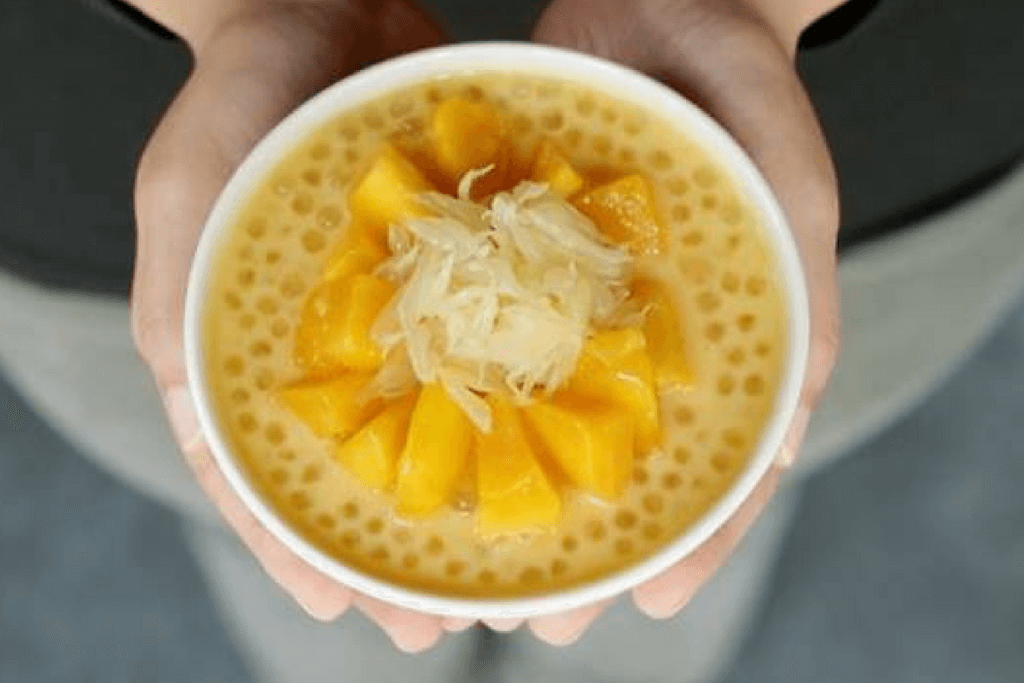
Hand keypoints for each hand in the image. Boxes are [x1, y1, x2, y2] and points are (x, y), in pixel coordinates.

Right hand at [131, 0, 457, 652]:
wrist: (321, 4)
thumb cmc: (241, 98)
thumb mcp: (189, 191)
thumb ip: (182, 305)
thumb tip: (196, 422)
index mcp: (253, 350)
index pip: (270, 477)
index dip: (304, 551)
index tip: (358, 614)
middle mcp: (335, 346)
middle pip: (366, 470)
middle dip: (406, 547)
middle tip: (457, 623)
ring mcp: (405, 314)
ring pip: (441, 427)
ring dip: (474, 495)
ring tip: (519, 564)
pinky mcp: (463, 271)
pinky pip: (496, 349)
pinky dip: (521, 401)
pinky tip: (563, 443)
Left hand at [514, 0, 840, 643]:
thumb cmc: (739, 81)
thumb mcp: (789, 179)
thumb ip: (804, 294)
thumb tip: (791, 422)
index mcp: (723, 339)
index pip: (723, 461)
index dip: (698, 538)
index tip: (653, 600)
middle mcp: (645, 337)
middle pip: (620, 461)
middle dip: (584, 543)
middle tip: (537, 619)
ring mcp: (576, 306)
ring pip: (543, 419)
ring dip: (511, 495)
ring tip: (471, 566)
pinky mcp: (516, 265)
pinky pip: (484, 344)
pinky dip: (459, 398)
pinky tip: (421, 445)